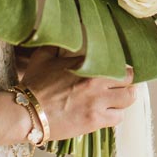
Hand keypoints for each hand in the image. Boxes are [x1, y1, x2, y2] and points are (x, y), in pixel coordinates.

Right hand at [14, 45, 137, 141]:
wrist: (26, 112)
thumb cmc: (34, 84)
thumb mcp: (43, 56)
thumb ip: (58, 45)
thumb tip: (65, 35)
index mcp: (88, 64)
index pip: (118, 62)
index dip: (120, 68)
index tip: (117, 72)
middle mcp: (97, 82)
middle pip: (130, 79)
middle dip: (126, 82)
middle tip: (119, 86)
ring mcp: (98, 102)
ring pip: (128, 99)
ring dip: (123, 99)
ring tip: (116, 100)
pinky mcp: (95, 121)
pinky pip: (118, 118)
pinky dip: (115, 116)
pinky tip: (106, 114)